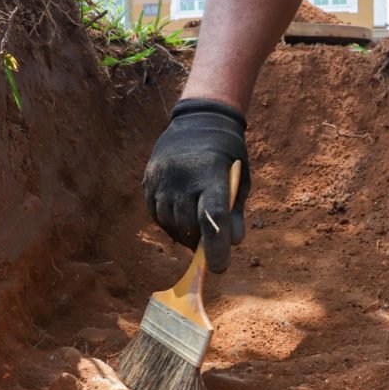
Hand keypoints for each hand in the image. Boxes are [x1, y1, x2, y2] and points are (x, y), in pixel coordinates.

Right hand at [143, 99, 250, 272]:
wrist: (198, 121)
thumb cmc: (227, 154)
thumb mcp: (240, 178)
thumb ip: (235, 210)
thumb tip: (234, 242)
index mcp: (210, 173)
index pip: (212, 217)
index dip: (216, 247)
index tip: (220, 268)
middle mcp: (181, 176)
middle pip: (189, 225)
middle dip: (201, 241)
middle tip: (211, 244)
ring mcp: (161, 179)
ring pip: (171, 224)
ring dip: (185, 233)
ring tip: (197, 226)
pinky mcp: (148, 182)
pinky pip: (158, 215)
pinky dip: (171, 223)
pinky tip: (182, 215)